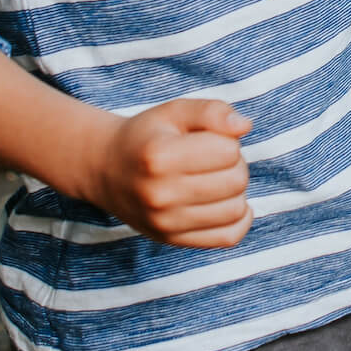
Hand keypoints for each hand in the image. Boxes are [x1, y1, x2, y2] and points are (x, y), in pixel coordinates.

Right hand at [82, 98, 253, 247]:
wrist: (106, 170)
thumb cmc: (147, 136)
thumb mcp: (175, 111)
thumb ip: (212, 111)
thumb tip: (244, 126)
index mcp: (159, 156)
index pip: (228, 151)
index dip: (228, 140)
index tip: (210, 139)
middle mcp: (159, 194)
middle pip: (236, 181)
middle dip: (236, 164)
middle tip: (215, 158)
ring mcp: (165, 222)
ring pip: (235, 209)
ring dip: (236, 190)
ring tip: (217, 178)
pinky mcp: (171, 240)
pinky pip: (227, 237)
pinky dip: (239, 219)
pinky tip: (227, 202)